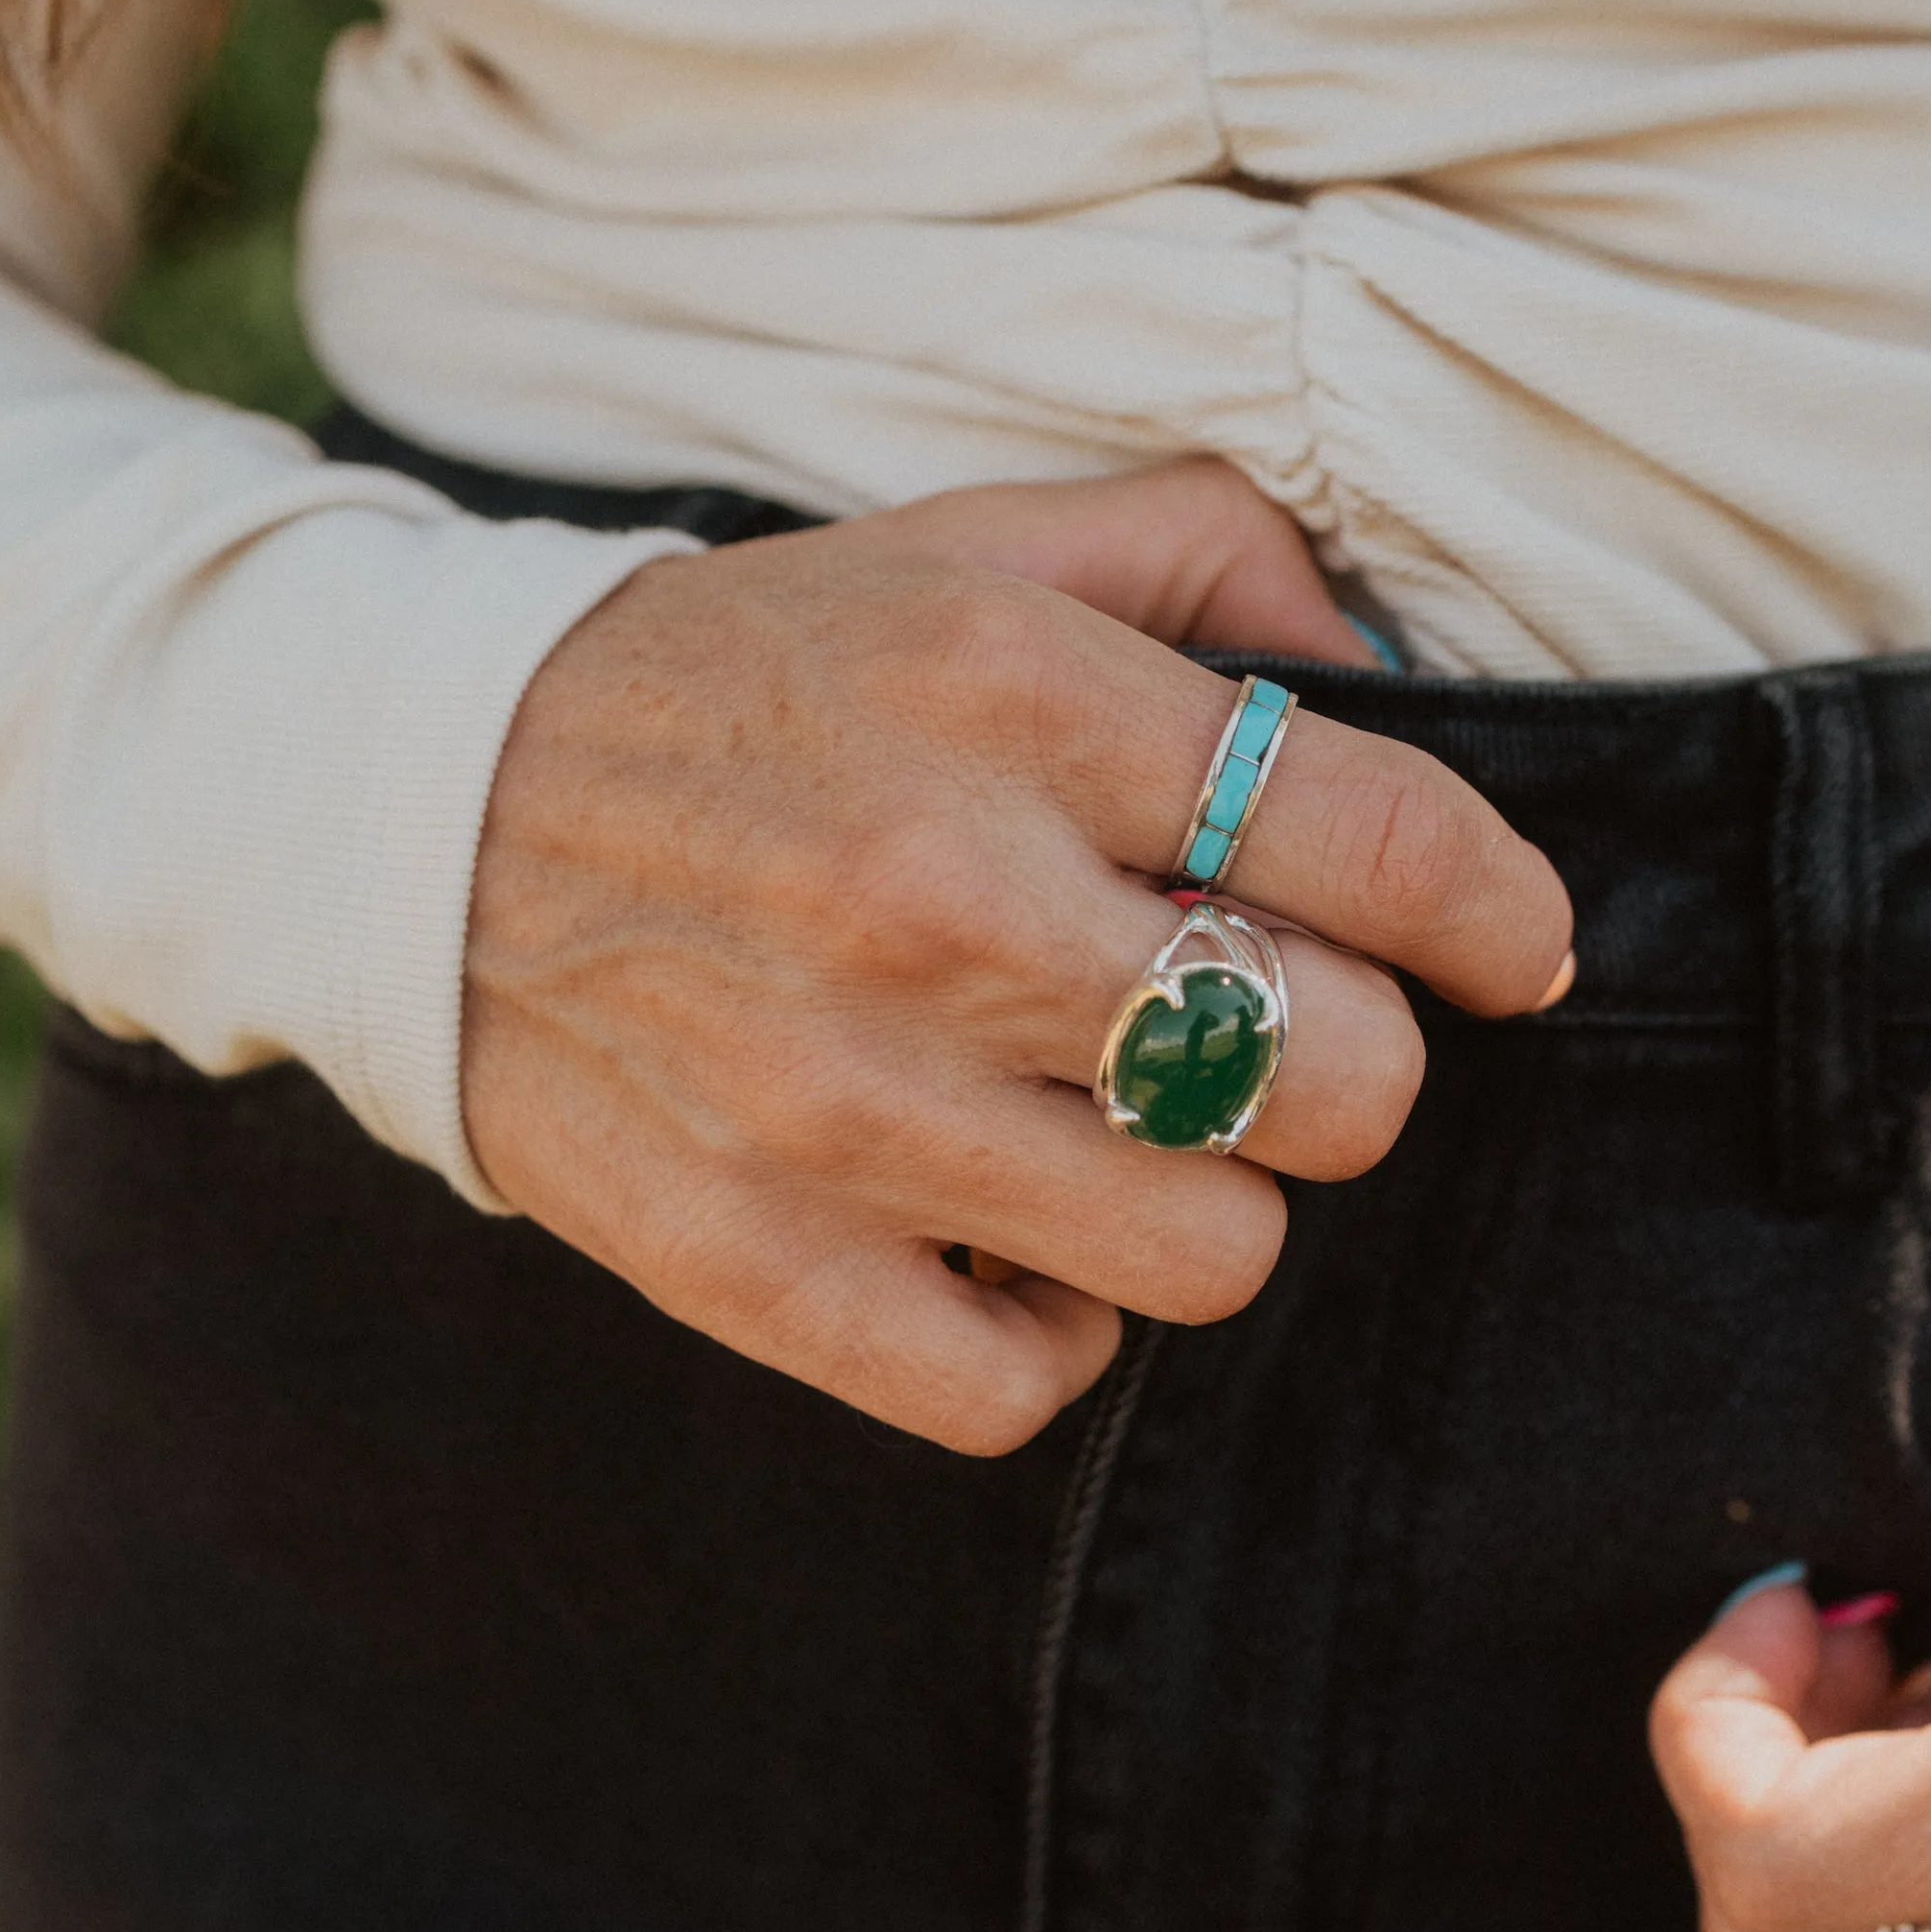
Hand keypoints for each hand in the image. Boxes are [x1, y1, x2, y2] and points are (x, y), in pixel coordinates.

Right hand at [464, 459, 1572, 1449]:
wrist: (425, 812)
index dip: (1499, 915)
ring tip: (1112, 1129)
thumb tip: (1387, 668)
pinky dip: (1048, 1328)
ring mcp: (841, 1102)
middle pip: (1339, 1082)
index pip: (1389, 843)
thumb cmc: (748, 686)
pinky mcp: (755, 1262)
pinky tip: (1005, 1236)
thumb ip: (1206, 558)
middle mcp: (938, 897)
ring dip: (1199, 1198)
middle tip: (1247, 1023)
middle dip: (1335, 1057)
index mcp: (1016, 696)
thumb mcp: (966, 548)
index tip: (1506, 946)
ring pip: (1214, 1252)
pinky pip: (1028, 1383)